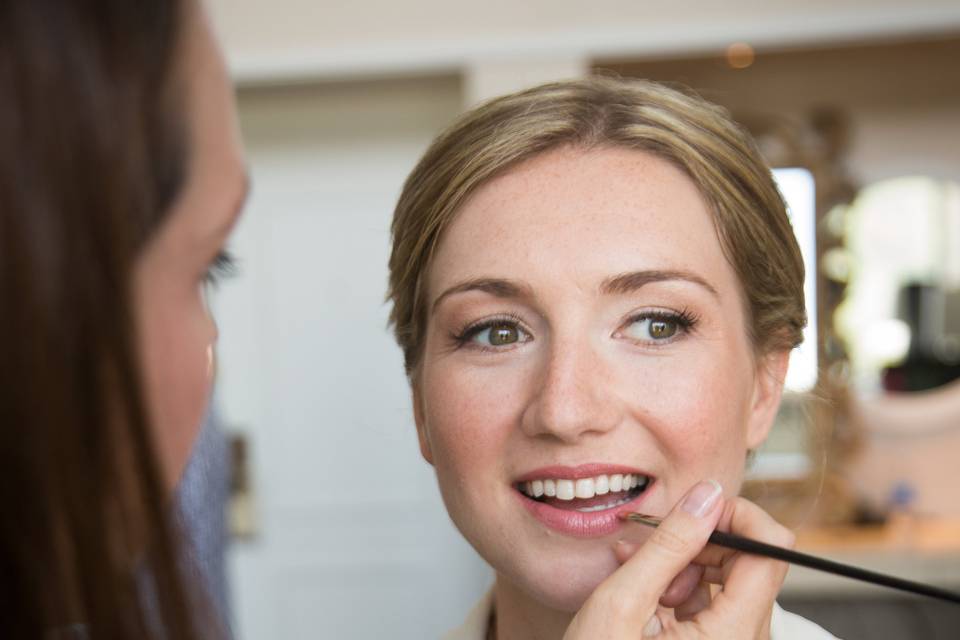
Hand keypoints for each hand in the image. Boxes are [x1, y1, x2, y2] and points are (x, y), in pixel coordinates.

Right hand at [564, 481, 793, 638]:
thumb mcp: (621, 603)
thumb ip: (669, 544)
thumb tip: (707, 494)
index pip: (771, 553)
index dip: (737, 516)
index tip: (694, 507)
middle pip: (750, 566)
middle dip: (700, 543)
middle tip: (648, 546)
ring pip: (729, 584)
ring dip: (683, 565)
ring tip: (635, 568)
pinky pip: (714, 607)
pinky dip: (679, 587)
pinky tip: (642, 586)